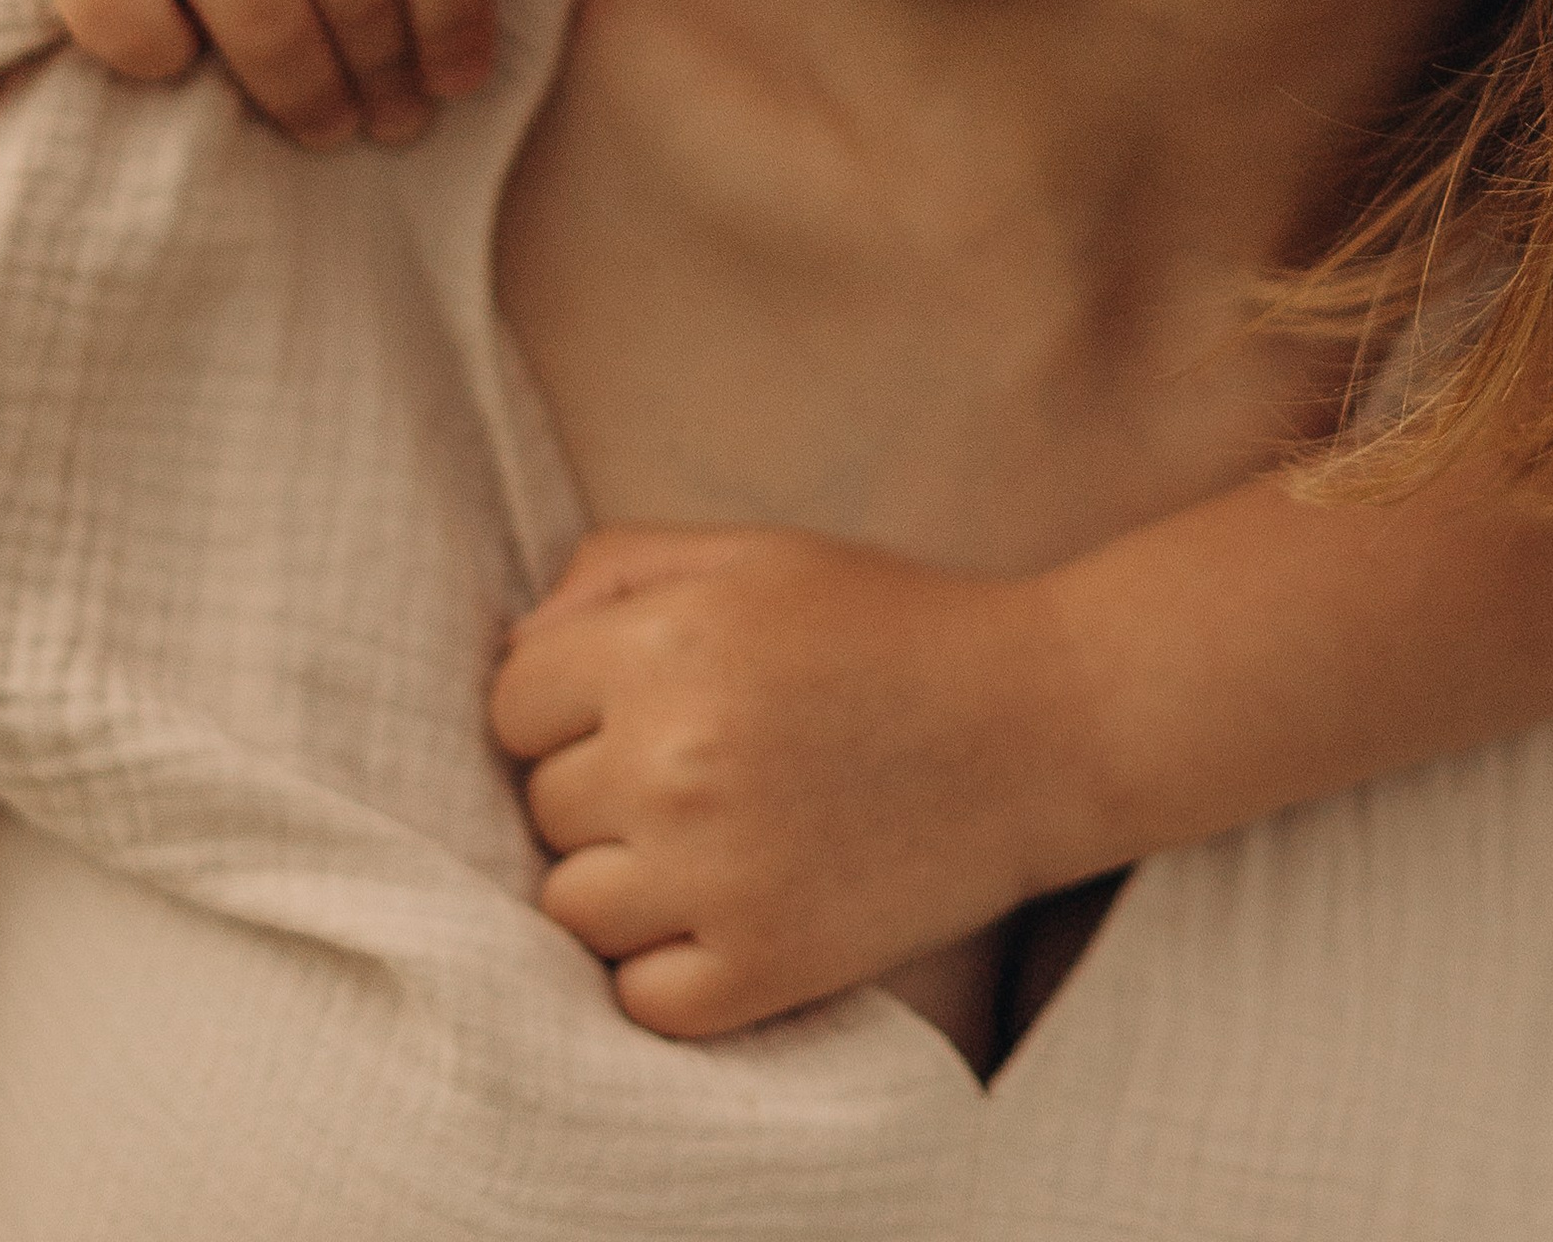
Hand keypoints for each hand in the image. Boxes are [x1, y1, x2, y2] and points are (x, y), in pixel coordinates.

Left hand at [488, 523, 1105, 1036]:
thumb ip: (614, 571)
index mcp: (666, 646)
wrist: (1040, 728)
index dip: (565, 700)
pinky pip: (640, 997)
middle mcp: (676, 762)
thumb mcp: (750, 555)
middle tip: (698, 766)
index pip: (512, 701)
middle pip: (542, 804)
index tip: (633, 702)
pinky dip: (665, 967)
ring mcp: (717, 877)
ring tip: (706, 840)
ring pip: (572, 907)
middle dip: (599, 784)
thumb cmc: (886, 627)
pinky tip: (724, 910)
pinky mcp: (765, 970)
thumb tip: (517, 645)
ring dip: (621, 879)